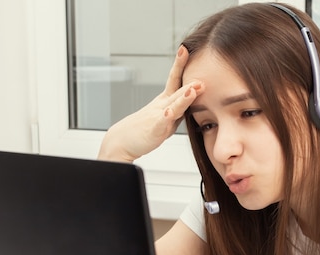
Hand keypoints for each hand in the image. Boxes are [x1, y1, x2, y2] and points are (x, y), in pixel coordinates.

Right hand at [98, 45, 203, 161]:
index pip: (174, 80)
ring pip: (172, 105)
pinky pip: (160, 123)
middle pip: (175, 89)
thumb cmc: (144, 129)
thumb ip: (179, 107)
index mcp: (165, 100)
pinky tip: (168, 113)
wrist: (121, 141)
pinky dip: (165, 118)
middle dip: (186, 79)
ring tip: (192, 89)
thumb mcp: (166, 116)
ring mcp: (157, 117)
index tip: (185, 49)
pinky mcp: (154, 130)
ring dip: (182, 97)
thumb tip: (194, 96)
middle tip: (198, 70)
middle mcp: (161, 105)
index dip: (179, 64)